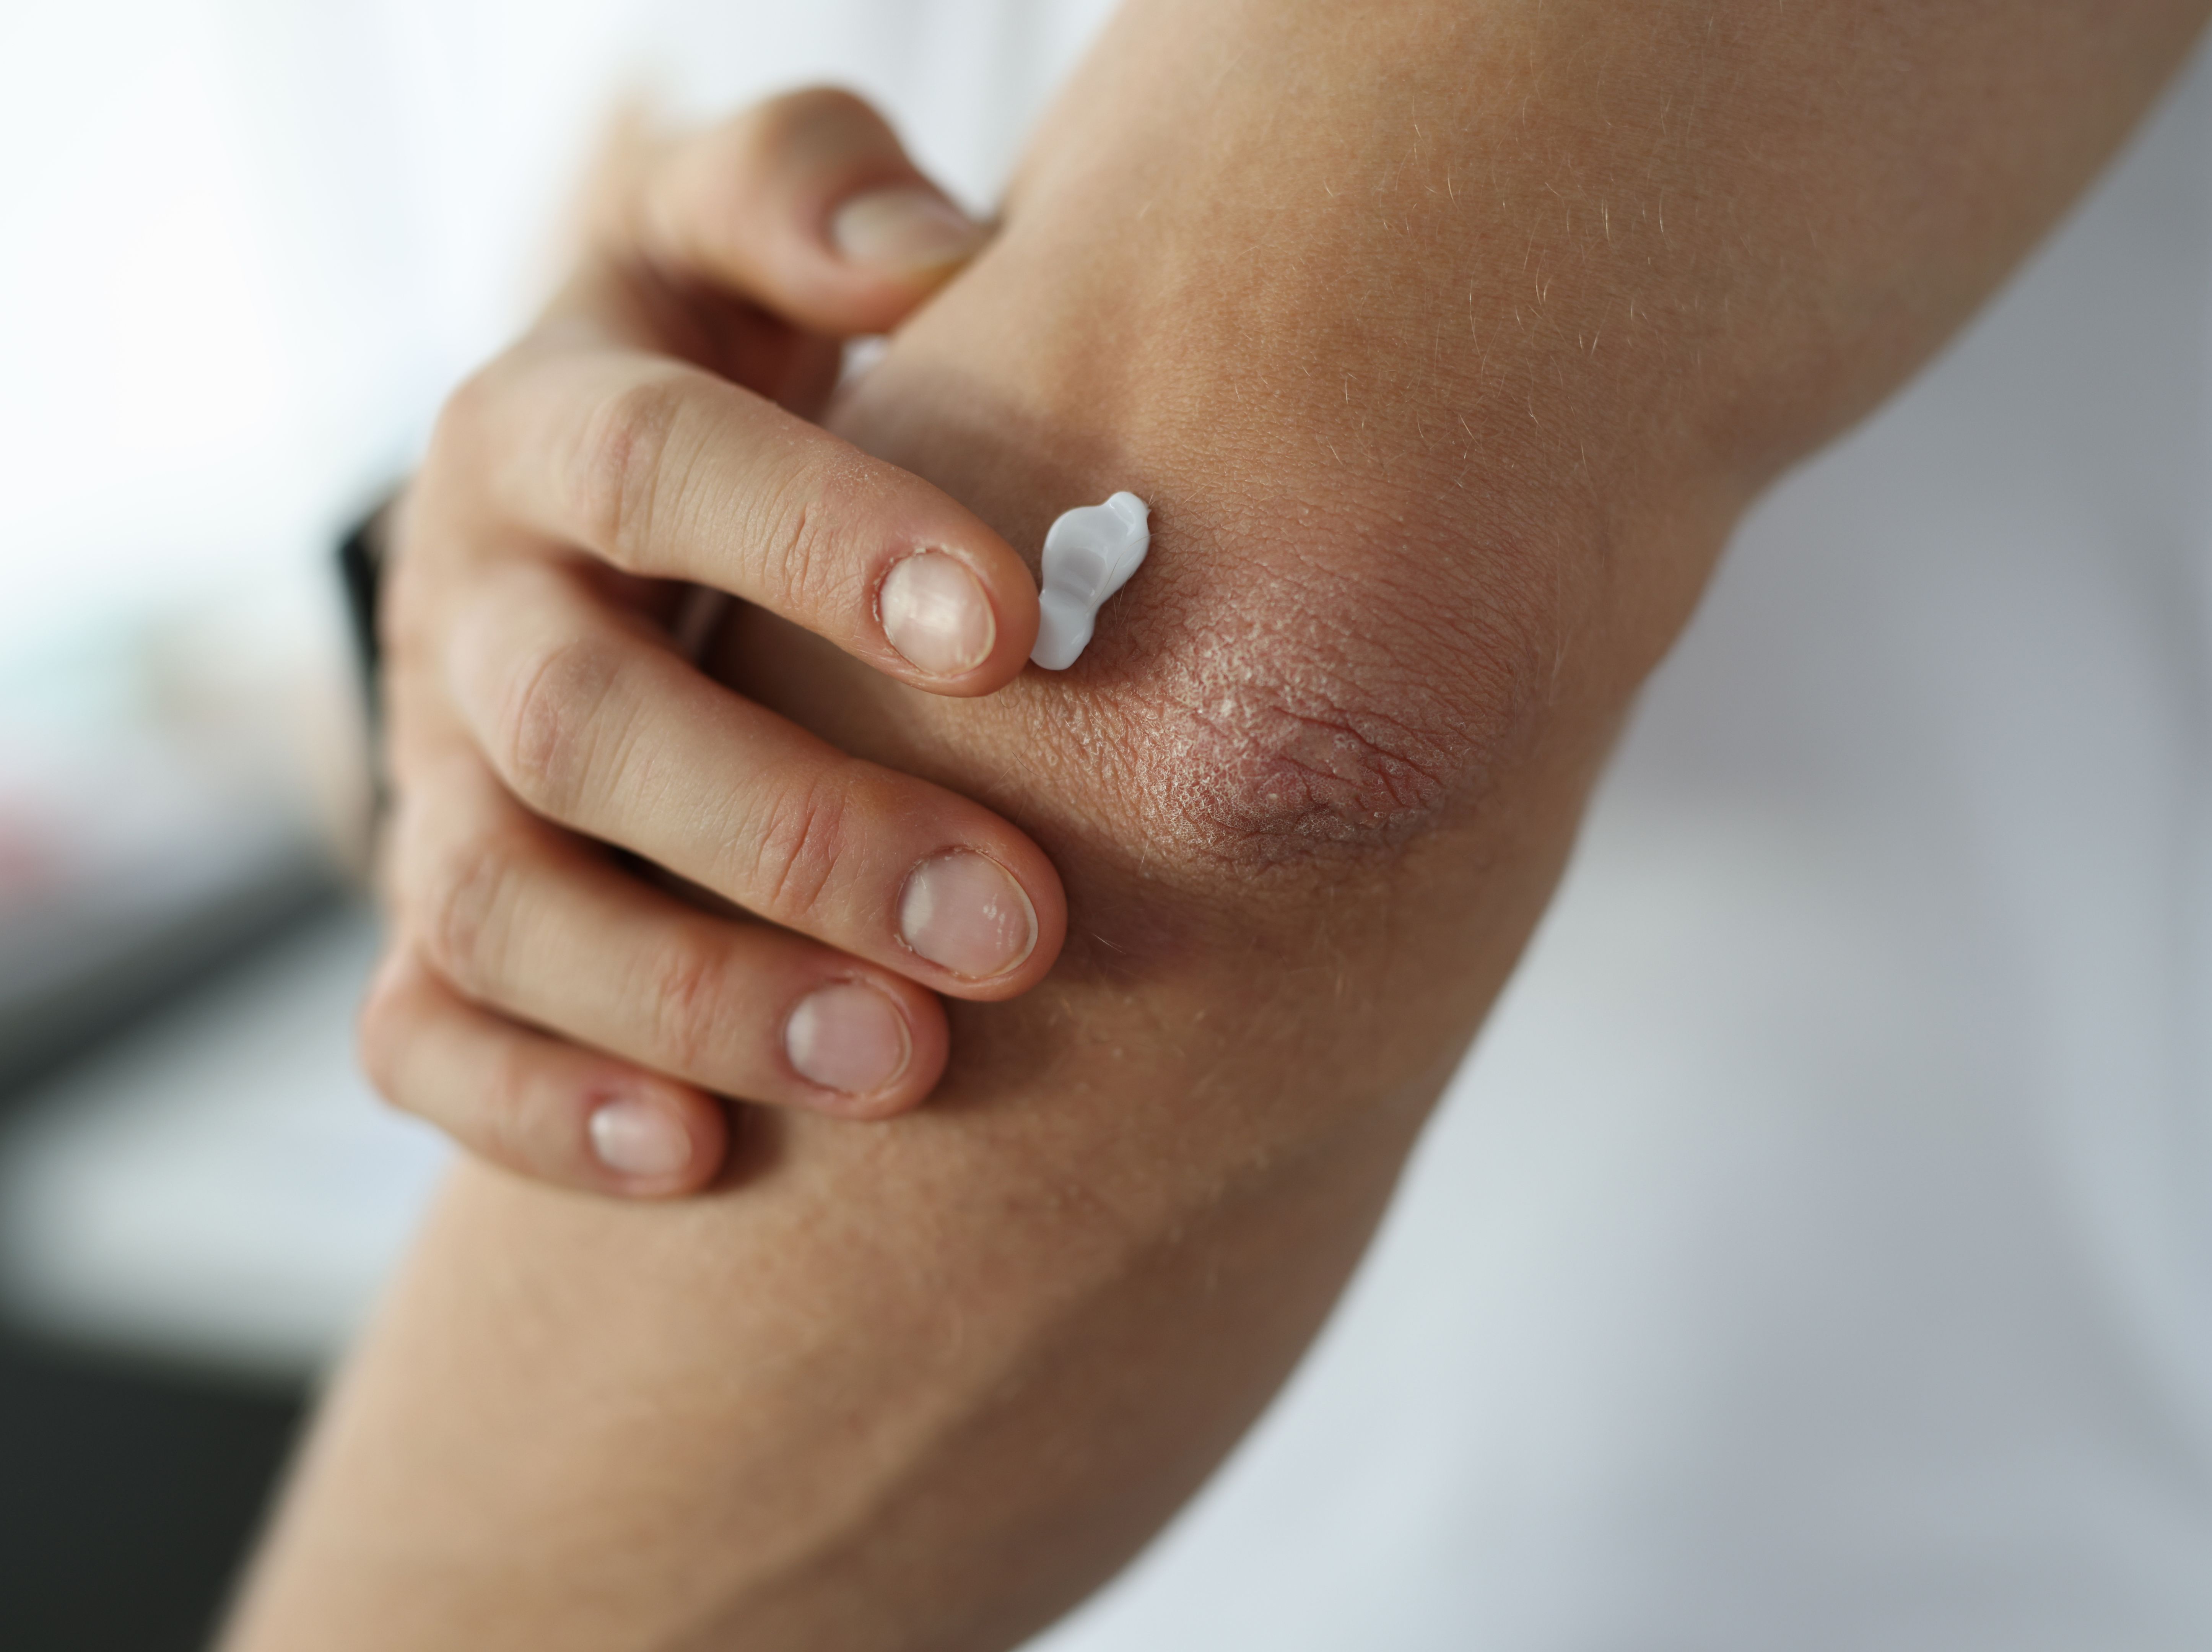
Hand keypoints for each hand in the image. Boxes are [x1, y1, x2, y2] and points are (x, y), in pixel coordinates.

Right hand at [363, 89, 1068, 1198]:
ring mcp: (436, 786)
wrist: (631, 532)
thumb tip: (930, 254)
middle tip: (1011, 924)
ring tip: (904, 1068)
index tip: (1011, 631)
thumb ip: (813, 189)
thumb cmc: (746, 375)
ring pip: (500, 910)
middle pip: (583, 727)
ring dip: (696, 997)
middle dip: (796, 834)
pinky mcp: (434, 931)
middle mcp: (472, 611)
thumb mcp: (752, 238)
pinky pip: (422, 1042)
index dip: (817, 541)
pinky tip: (694, 1160)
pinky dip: (539, 1110)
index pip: (654, 466)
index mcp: (546, 428)